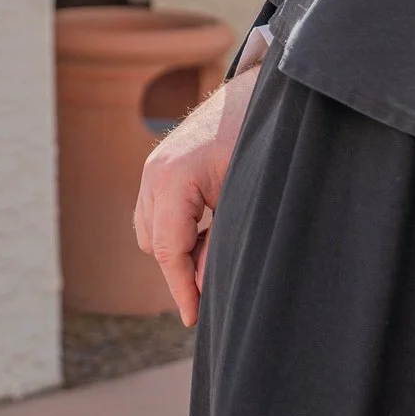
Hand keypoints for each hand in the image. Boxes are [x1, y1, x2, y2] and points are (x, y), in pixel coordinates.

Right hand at [134, 76, 251, 327]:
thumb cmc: (260, 142)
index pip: (168, 250)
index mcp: (172, 179)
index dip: (182, 290)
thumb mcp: (244, 198)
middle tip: (216, 285)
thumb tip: (204, 287)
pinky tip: (210, 228)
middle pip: (154, 243)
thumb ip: (221, 244)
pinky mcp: (160, 168)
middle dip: (181, 268)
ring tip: (215, 251)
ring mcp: (152, 169)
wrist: (263, 94)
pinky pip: (156, 212)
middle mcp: (153, 174)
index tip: (194, 321)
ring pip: (151, 230)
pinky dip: (178, 229)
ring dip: (178, 247)